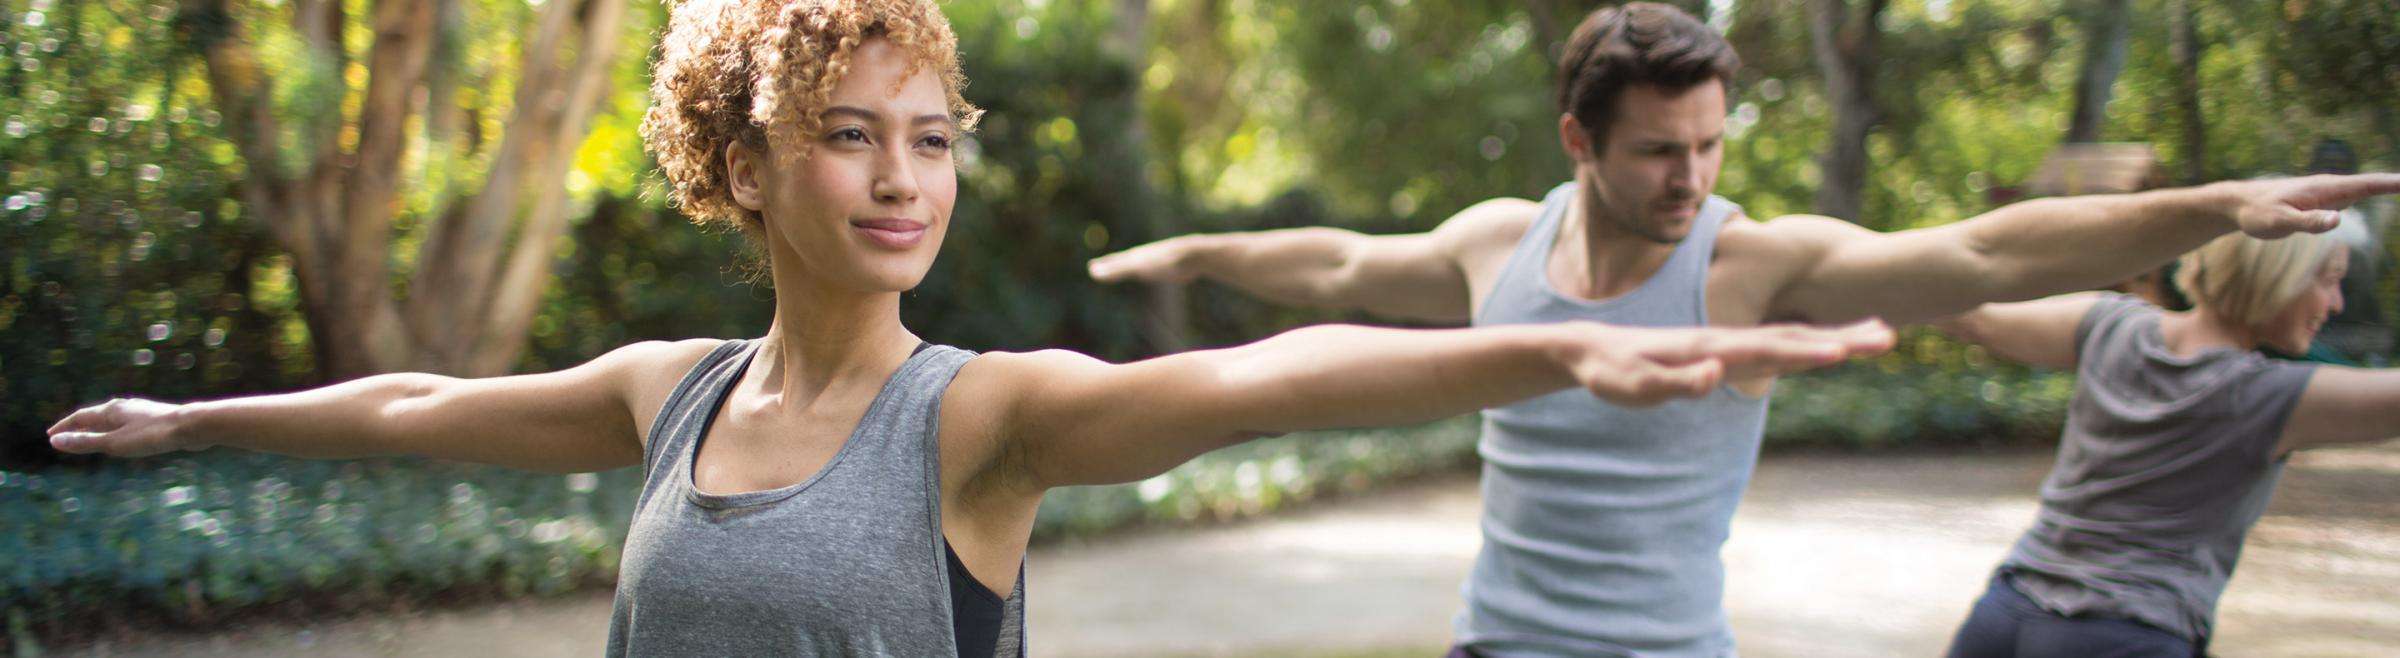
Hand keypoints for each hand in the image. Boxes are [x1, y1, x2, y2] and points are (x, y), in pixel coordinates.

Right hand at [47, 397, 198, 456]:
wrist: (193, 426)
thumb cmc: (153, 435)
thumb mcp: (114, 443)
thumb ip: (86, 442)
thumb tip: (55, 441)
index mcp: (112, 410)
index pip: (81, 417)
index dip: (64, 427)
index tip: (51, 435)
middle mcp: (125, 407)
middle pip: (96, 416)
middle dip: (79, 426)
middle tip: (66, 434)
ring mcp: (141, 412)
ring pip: (113, 419)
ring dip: (98, 427)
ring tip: (92, 434)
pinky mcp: (155, 419)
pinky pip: (128, 424)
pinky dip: (116, 430)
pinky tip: (125, 435)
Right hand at [1088, 237, 1197, 283]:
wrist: (1194, 255)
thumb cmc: (1163, 261)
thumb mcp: (1136, 267)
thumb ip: (1116, 270)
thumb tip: (1092, 272)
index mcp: (1135, 256)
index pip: (1114, 261)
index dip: (1103, 265)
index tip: (1091, 267)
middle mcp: (1145, 256)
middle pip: (1125, 261)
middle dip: (1113, 265)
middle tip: (1101, 268)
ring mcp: (1157, 261)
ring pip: (1141, 264)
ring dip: (1131, 267)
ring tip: (1126, 269)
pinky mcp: (1171, 267)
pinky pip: (1155, 269)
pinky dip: (1148, 271)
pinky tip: (1152, 273)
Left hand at [1564, 320, 1893, 406]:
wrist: (1591, 348)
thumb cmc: (1612, 372)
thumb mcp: (1638, 386)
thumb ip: (1678, 382)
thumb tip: (1719, 374)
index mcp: (1711, 347)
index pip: (1769, 348)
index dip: (1808, 349)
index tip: (1848, 348)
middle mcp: (1726, 340)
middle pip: (1792, 336)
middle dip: (1841, 335)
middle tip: (1889, 334)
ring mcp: (1727, 343)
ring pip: (1788, 337)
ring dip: (1833, 334)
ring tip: (1877, 331)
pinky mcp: (1724, 350)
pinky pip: (1775, 345)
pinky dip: (1808, 342)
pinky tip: (1830, 344)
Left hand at [2224, 173, 2399, 238]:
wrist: (2239, 203)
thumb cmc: (2258, 213)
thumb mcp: (2280, 222)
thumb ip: (2308, 221)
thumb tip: (2338, 219)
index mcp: (2326, 189)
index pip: (2368, 184)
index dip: (2394, 183)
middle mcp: (2331, 187)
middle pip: (2373, 183)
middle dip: (2398, 183)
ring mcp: (2329, 192)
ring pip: (2366, 187)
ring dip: (2390, 184)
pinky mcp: (2324, 200)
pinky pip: (2355, 193)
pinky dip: (2375, 190)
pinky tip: (2385, 189)